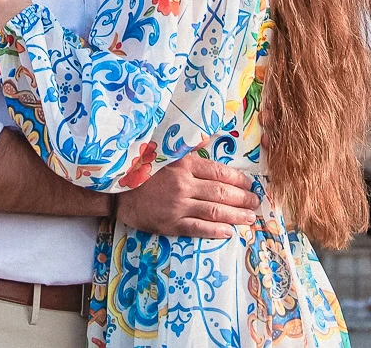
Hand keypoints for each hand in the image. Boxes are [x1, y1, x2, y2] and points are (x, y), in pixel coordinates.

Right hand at [116, 153, 259, 239]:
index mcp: (184, 164)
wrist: (114, 190)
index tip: (251, 184)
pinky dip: (215, 231)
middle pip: (221, 193)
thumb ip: (188, 147)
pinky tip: (228, 232)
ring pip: (214, 211)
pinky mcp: (169, 224)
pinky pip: (198, 228)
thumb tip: (210, 138)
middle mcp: (183, 185)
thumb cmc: (141, 168)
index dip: (239, 180)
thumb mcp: (164, 151)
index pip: (220, 172)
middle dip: (243, 199)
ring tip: (249, 219)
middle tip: (256, 203)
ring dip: (236, 216)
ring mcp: (177, 206)